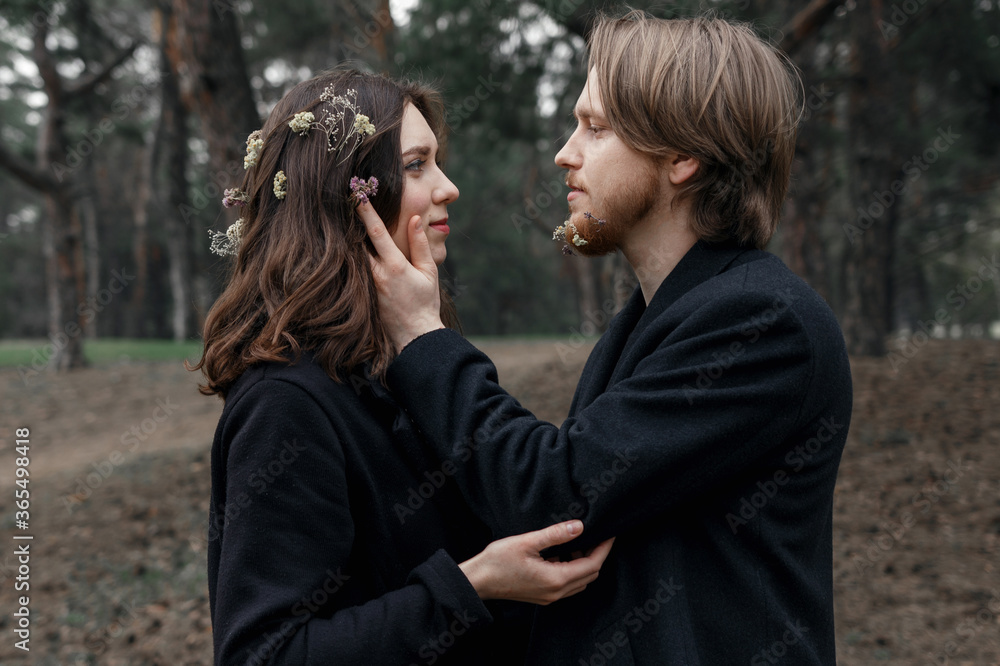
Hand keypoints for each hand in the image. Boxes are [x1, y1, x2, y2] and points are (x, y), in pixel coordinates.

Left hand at [357, 202, 444, 352]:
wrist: (415, 336)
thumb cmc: (425, 302)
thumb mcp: (428, 271)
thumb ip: (420, 244)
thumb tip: (415, 219)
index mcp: (394, 266)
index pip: (377, 232)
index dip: (366, 213)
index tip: (358, 196)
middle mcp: (377, 274)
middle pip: (356, 242)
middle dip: (350, 222)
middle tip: (342, 203)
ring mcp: (367, 285)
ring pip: (352, 256)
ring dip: (346, 239)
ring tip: (339, 220)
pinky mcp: (361, 295)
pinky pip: (353, 271)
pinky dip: (348, 257)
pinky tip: (343, 247)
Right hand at [458, 520, 614, 604]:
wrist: (478, 581)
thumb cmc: (498, 561)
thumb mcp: (527, 542)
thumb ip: (555, 534)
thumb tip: (579, 526)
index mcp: (556, 579)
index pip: (592, 565)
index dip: (604, 549)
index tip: (610, 534)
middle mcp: (556, 592)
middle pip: (590, 575)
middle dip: (597, 555)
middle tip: (597, 536)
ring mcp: (549, 596)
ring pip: (579, 582)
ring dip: (584, 563)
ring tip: (578, 542)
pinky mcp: (542, 596)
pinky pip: (567, 584)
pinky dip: (571, 569)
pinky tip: (562, 554)